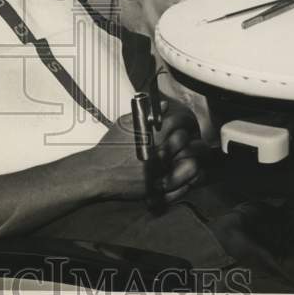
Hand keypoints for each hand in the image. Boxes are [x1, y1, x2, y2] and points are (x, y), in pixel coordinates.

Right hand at [84, 107, 200, 203]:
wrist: (99, 172)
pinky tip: (185, 173)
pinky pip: (184, 184)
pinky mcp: (158, 188)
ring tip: (191, 158)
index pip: (180, 122)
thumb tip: (164, 106)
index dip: (186, 122)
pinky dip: (189, 178)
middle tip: (192, 141)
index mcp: (151, 134)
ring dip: (193, 159)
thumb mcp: (125, 123)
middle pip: (187, 142)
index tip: (186, 125)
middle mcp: (157, 151)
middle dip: (192, 139)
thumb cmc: (110, 148)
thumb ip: (146, 113)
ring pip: (191, 164)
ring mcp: (159, 171)